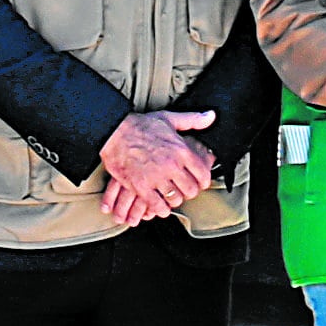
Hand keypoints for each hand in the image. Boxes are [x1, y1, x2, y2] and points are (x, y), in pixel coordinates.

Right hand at [97, 109, 218, 226]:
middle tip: (183, 190)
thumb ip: (192, 120)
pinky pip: (157, 206)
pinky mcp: (140, 186)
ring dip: (174, 200)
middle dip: (189, 192)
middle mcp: (171, 165)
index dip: (202, 181)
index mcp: (181, 150)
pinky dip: (160, 209)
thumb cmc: (140, 125)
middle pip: (191, 190)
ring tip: (170, 197)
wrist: (113, 132)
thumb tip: (211, 116)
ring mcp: (156, 177)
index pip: (203, 175)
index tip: (198, 183)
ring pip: (175, 199)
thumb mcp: (169, 118)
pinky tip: (159, 205)